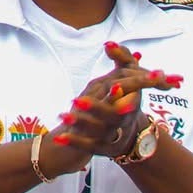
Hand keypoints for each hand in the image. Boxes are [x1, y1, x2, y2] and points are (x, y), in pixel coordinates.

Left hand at [39, 43, 177, 175]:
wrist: (128, 132)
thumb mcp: (128, 75)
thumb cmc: (127, 97)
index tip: (113, 86)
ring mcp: (115, 136)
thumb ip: (122, 58)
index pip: (130, 97)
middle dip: (97, 109)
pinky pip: (88, 147)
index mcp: (133, 102)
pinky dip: (75, 142)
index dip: (120, 92)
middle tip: (77, 101)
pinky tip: (59, 138)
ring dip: (82, 125)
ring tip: (63, 116)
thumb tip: (108, 44)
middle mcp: (126, 120)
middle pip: (113, 117)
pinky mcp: (102, 148)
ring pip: (100, 132)